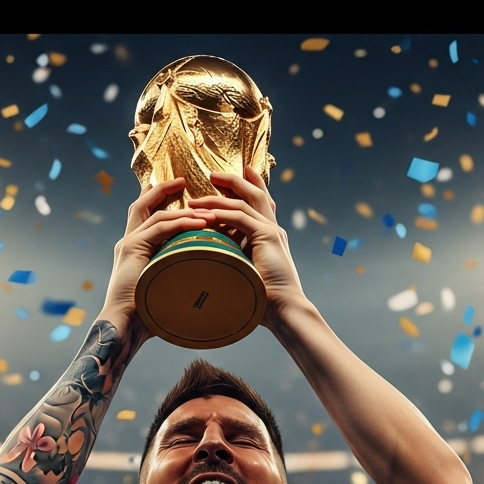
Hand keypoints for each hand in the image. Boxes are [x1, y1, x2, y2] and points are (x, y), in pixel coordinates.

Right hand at [101, 178, 216, 333]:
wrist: (125, 325)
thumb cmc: (147, 314)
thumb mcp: (166, 286)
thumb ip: (178, 274)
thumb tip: (206, 275)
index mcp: (134, 249)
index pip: (146, 216)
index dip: (159, 200)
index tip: (178, 190)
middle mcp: (129, 241)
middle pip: (142, 204)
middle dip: (162, 190)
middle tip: (182, 180)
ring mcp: (128, 243)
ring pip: (155, 214)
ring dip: (184, 211)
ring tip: (208, 210)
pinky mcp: (131, 248)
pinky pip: (159, 228)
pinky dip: (181, 223)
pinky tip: (199, 223)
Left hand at [186, 167, 305, 326]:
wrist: (284, 308)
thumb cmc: (264, 300)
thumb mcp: (246, 274)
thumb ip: (235, 262)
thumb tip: (212, 264)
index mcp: (270, 237)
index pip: (259, 205)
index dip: (248, 188)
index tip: (231, 179)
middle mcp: (273, 229)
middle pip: (255, 194)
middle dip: (234, 181)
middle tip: (212, 174)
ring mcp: (272, 231)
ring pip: (244, 201)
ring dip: (219, 196)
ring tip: (199, 194)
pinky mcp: (267, 236)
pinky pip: (240, 216)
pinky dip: (221, 212)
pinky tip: (204, 213)